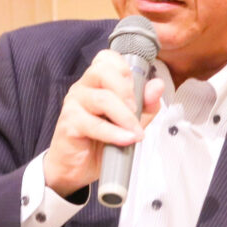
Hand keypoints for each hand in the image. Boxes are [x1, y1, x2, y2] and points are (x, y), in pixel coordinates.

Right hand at [43, 49, 162, 196]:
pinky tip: (126, 140)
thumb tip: (157, 85)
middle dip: (126, 90)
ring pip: (102, 98)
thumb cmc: (99, 141)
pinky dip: (114, 133)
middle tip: (136, 110)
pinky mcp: (69, 123)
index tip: (136, 89)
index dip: (125, 69)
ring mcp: (74, 104)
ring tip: (136, 132)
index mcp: (96, 81)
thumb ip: (145, 104)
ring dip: (125, 116)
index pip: (107, 58)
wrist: (75, 168)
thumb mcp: (129, 122)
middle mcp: (82, 87)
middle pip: (103, 71)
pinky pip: (93, 123)